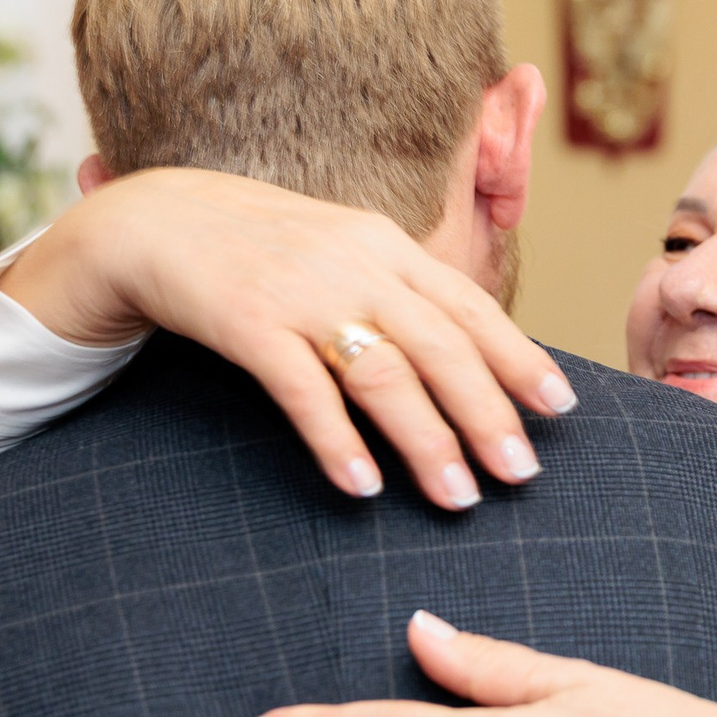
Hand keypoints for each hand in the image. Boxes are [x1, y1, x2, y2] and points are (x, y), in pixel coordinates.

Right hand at [0, 167, 572, 505]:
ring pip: (384, 373)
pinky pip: (303, 390)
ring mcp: (303, 292)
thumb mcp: (342, 252)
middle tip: (522, 474)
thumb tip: (463, 359)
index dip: (519, 358)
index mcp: (388, 246)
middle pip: (441, 346)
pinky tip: (362, 487)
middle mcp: (358, 264)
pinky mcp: (247, 323)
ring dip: (427, 441)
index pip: (471, 307)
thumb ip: (398, 293)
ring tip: (458, 497)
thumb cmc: (262, 249)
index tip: (560, 408)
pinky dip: (337, 441)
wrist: (157, 219)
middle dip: (488, 414)